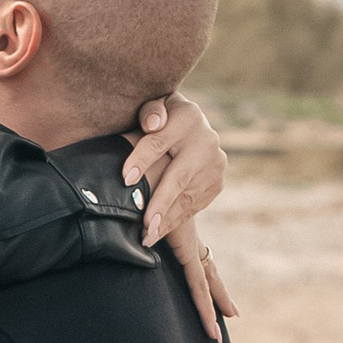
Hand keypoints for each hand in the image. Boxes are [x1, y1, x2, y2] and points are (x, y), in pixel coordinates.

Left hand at [123, 91, 225, 248]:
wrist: (190, 127)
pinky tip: (160, 233)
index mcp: (187, 117)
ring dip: (167, 220)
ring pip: (187, 197)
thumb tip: (153, 124)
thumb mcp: (155, 105)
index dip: (141, 160)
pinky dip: (176, 221)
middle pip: (179, 176)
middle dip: (161, 202)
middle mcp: (206, 141)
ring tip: (147, 237)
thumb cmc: (160, 117)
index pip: (158, 141)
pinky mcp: (216, 183)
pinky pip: (194, 206)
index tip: (126, 179)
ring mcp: (215, 164)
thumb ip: (151, 110)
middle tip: (146, 226)